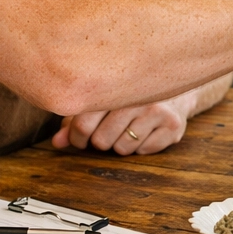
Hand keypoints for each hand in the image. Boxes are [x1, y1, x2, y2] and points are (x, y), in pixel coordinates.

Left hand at [51, 95, 190, 155]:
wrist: (174, 83)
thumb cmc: (130, 94)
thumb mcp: (102, 101)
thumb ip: (76, 120)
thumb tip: (57, 142)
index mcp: (113, 84)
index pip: (82, 122)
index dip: (76, 137)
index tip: (80, 138)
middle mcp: (136, 96)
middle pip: (101, 140)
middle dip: (101, 141)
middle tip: (108, 130)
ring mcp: (157, 110)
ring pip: (122, 148)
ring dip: (121, 144)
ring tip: (129, 128)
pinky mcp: (173, 125)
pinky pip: (143, 151)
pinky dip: (142, 146)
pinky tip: (146, 130)